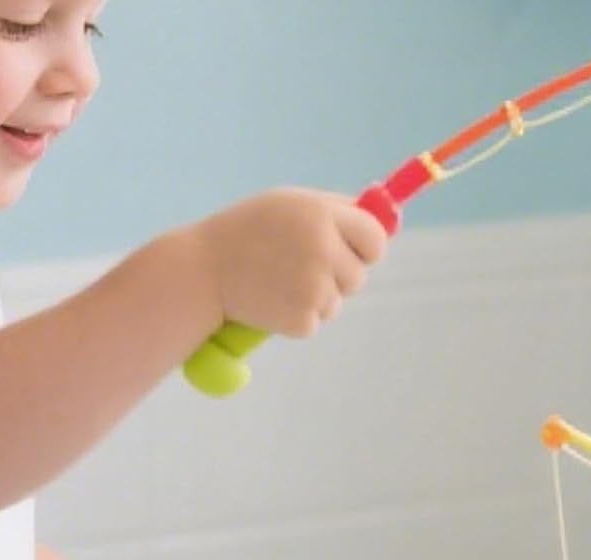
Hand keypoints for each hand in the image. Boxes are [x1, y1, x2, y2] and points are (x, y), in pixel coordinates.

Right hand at [191, 189, 386, 337]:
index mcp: (320, 214)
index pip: (375, 238)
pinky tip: (270, 300)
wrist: (203, 272)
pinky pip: (316, 322)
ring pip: (337, 301)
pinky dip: (297, 317)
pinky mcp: (303, 319)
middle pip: (359, 276)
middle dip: (337, 275)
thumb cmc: (248, 234)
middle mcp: (322, 248)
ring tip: (277, 280)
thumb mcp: (288, 206)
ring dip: (315, 297)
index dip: (366, 247)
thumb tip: (387, 223)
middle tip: (297, 266)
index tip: (352, 250)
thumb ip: (334, 211)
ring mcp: (314, 286)